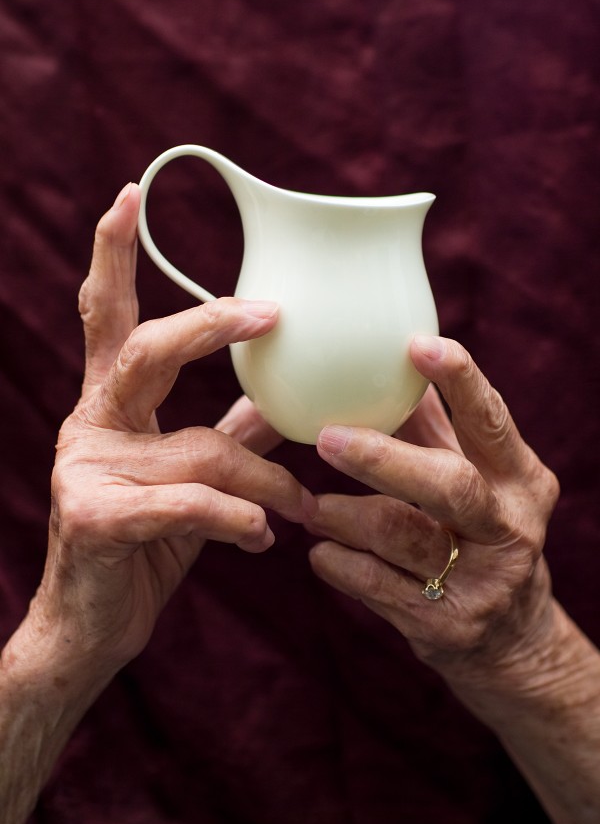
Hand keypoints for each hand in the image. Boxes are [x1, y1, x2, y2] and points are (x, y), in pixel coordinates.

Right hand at [27, 183, 314, 673]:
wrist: (91, 629)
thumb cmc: (145, 545)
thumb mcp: (189, 477)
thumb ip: (226, 434)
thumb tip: (276, 401)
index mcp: (109, 404)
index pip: (108, 316)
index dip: (114, 255)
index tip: (129, 194)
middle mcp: (89, 423)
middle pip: (143, 350)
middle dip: (207, 326)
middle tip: (266, 313)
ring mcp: (84, 469)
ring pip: (199, 448)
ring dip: (265, 476)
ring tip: (300, 506)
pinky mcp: (94, 518)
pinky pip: (187, 505)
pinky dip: (237, 516)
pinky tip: (262, 535)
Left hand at [305, 335, 559, 694]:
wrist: (510, 641)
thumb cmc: (479, 536)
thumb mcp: (475, 481)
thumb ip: (437, 430)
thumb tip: (390, 365)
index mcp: (521, 480)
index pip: (491, 421)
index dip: (460, 381)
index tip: (419, 345)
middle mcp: (510, 529)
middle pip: (448, 486)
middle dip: (381, 459)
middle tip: (326, 438)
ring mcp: (482, 583)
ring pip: (400, 537)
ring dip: (341, 516)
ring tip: (308, 506)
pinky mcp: (446, 626)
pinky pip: (374, 584)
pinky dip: (337, 561)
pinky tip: (320, 550)